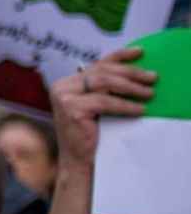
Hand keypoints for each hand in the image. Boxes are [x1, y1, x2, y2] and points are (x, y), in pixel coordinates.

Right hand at [49, 46, 155, 172]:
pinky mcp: (70, 108)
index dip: (120, 56)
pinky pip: (105, 101)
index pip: (97, 64)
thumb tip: (135, 73)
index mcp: (67, 82)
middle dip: (131, 73)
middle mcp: (62, 86)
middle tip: (152, 78)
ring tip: (149, 94)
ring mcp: (63, 96)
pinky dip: (125, 105)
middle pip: (102, 71)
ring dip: (131, 88)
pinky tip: (139, 110)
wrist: (79, 161)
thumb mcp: (98, 105)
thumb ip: (106, 88)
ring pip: (103, 83)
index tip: (140, 52)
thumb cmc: (91, 134)